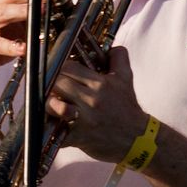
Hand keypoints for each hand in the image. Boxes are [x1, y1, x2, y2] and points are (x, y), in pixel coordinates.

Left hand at [48, 45, 149, 162]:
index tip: (58, 74)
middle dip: (51, 85)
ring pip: (53, 105)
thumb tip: (111, 47)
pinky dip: (51, 129)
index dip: (59, 69)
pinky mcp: (80, 137)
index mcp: (101, 84)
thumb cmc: (128, 109)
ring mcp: (85, 119)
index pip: (69, 68)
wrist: (139, 139)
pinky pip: (57, 131)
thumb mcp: (126, 80)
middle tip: (51, 89)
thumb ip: (118, 58)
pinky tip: (52, 126)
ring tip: (51, 106)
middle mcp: (92, 99)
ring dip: (48, 105)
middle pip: (58, 83)